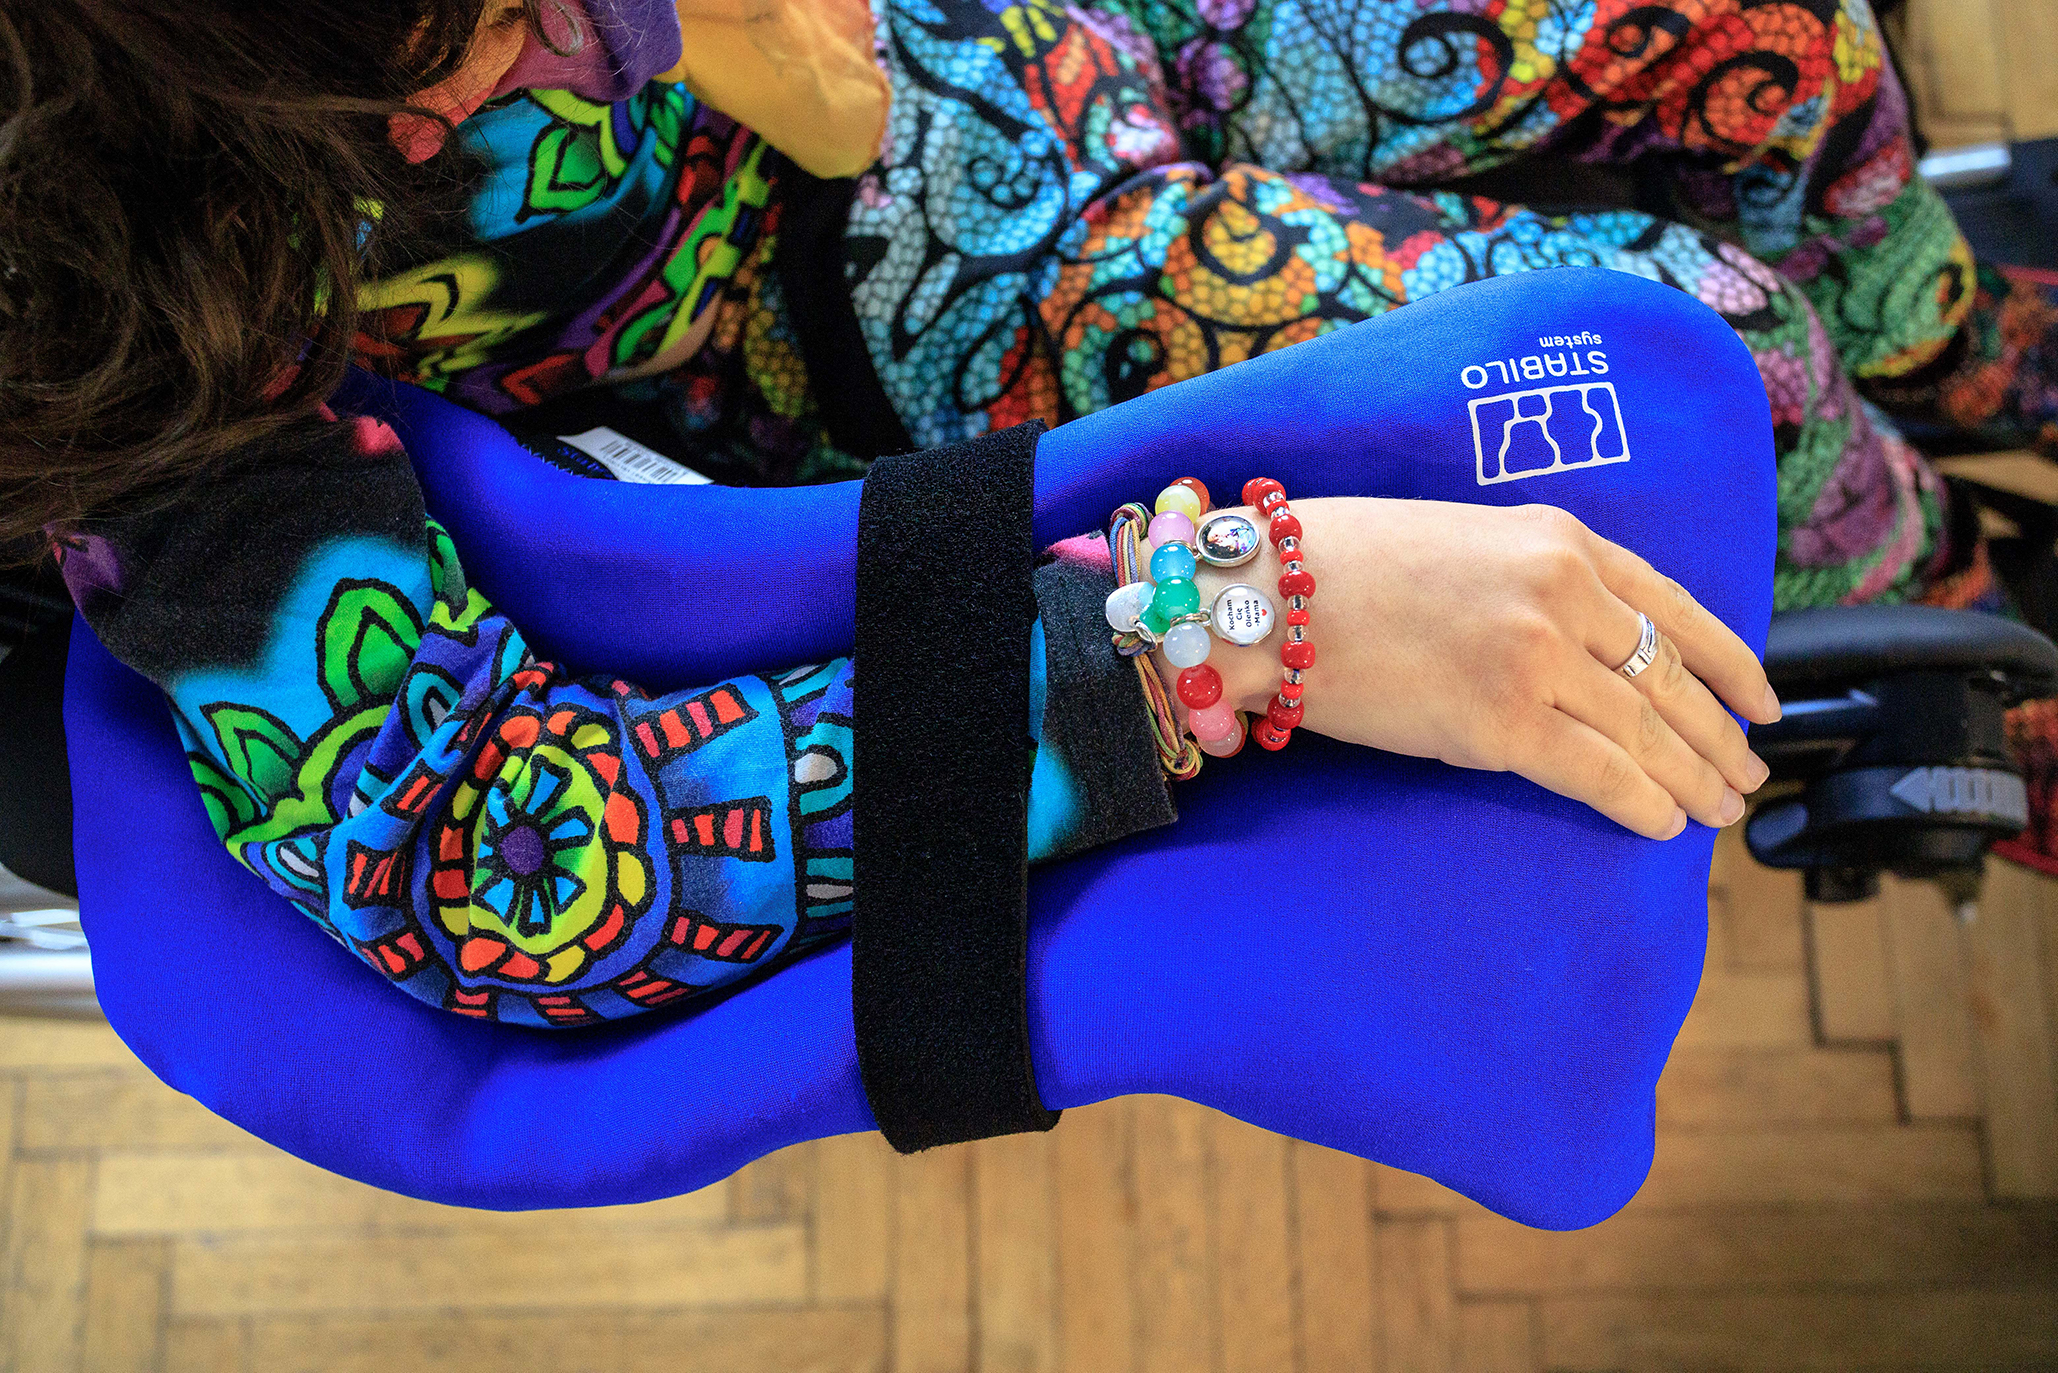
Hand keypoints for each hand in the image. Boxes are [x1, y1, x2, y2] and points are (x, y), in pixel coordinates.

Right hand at [1155, 498, 1779, 839]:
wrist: (1265, 595)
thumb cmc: (1340, 567)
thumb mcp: (1463, 541)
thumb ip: (1532, 579)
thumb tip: (1581, 644)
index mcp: (1558, 539)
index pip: (1675, 606)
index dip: (1731, 663)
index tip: (1762, 702)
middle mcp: (1561, 591)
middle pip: (1668, 677)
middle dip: (1718, 735)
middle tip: (1745, 774)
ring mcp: (1535, 656)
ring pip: (1646, 732)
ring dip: (1693, 778)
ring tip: (1718, 809)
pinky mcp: (1499, 722)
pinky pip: (1599, 774)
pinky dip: (1642, 803)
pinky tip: (1665, 824)